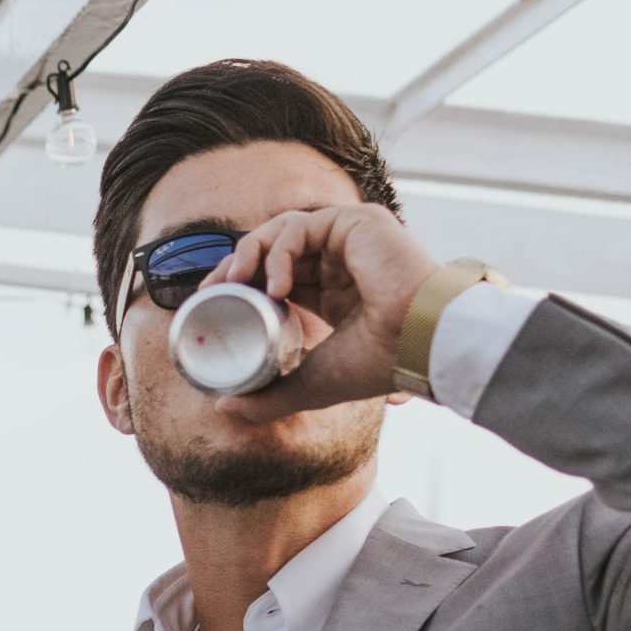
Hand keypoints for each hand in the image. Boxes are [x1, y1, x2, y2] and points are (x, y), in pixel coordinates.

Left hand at [205, 205, 439, 423]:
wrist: (421, 346)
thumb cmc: (380, 362)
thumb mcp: (313, 382)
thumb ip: (273, 396)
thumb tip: (225, 409)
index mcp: (332, 289)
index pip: (276, 275)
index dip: (240, 284)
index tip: (209, 303)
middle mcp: (340, 259)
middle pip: (272, 248)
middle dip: (234, 265)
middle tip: (209, 291)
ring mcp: (348, 237)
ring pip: (280, 230)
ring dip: (248, 253)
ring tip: (231, 283)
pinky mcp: (356, 221)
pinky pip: (300, 227)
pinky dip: (279, 254)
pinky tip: (274, 287)